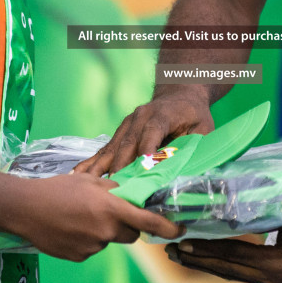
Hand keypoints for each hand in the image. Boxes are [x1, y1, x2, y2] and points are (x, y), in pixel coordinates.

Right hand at [7, 173, 182, 262]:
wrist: (25, 209)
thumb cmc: (58, 189)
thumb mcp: (90, 181)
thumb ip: (115, 189)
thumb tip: (133, 195)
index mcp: (111, 208)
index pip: (148, 221)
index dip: (168, 228)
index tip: (180, 230)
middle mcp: (106, 230)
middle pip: (131, 234)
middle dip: (129, 225)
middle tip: (112, 212)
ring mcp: (93, 246)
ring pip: (110, 241)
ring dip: (105, 231)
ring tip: (81, 217)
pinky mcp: (80, 257)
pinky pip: (93, 248)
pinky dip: (88, 240)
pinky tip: (71, 228)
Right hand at [74, 85, 214, 175]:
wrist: (180, 93)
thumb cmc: (194, 115)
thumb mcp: (203, 129)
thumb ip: (194, 146)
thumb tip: (187, 171)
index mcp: (162, 114)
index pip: (152, 132)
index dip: (146, 150)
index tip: (140, 170)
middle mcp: (140, 117)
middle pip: (128, 143)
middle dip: (121, 166)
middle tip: (115, 189)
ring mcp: (127, 123)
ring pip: (113, 147)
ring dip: (101, 167)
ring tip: (89, 186)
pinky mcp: (120, 131)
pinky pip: (106, 148)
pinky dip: (93, 162)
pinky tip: (79, 175)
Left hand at [164, 219, 281, 282]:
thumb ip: (268, 214)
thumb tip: (236, 201)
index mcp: (278, 265)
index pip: (233, 257)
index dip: (205, 251)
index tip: (179, 243)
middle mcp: (275, 277)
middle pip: (228, 270)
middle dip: (197, 260)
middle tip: (169, 252)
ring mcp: (281, 280)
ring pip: (236, 272)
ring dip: (208, 263)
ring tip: (182, 254)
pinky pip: (248, 271)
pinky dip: (227, 262)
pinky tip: (214, 255)